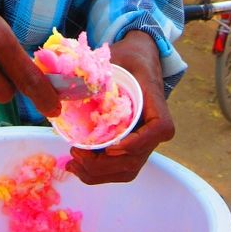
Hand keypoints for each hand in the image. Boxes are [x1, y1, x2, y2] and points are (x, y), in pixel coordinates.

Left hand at [64, 31, 173, 184]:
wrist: (139, 59)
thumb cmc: (130, 59)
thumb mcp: (118, 57)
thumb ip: (100, 68)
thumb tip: (72, 78)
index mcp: (158, 106)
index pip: (157, 130)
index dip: (136, 143)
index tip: (110, 147)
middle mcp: (155, 130)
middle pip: (136, 159)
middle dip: (104, 165)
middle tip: (76, 154)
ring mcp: (144, 141)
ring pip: (127, 170)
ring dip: (99, 174)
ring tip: (72, 164)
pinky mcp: (132, 146)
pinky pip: (120, 167)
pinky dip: (100, 173)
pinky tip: (78, 167)